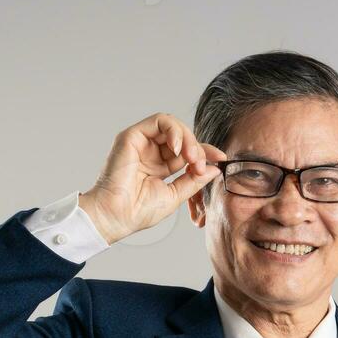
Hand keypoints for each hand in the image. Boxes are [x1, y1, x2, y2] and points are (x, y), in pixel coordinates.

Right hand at [78, 113, 226, 244]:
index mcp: (160, 166)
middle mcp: (151, 152)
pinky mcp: (132, 135)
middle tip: (201, 165)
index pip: (187, 152)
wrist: (116, 216)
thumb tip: (214, 169)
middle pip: (182, 137)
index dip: (205, 152)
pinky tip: (179, 148)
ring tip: (192, 157)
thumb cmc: (138, 211)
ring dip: (188, 138)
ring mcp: (141, 142)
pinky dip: (174, 131)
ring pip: (172, 125)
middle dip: (198, 148)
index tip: (221, 159)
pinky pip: (159, 121)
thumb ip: (194, 181)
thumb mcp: (175, 196)